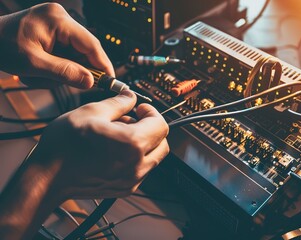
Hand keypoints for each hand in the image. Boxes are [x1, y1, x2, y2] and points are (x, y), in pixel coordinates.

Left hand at [0, 3, 112, 88]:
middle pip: (84, 50)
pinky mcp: (53, 32)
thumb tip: (91, 82)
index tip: (111, 81)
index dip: (103, 65)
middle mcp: (61, 18)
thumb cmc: (1, 46)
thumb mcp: (33, 64)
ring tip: (39, 76)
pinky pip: (65, 53)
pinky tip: (40, 71)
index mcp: (58, 20)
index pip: (91, 44)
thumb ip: (64, 73)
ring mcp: (57, 24)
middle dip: (75, 70)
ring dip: (61, 71)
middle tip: (64, 83)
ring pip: (75, 55)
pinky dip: (56, 66)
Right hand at [29, 90, 169, 198]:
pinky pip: (142, 170)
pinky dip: (136, 158)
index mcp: (132, 144)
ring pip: (154, 157)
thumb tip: (131, 97)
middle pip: (162, 143)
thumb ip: (118, 103)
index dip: (151, 112)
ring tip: (118, 136)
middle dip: (150, 128)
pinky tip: (114, 151)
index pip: (161, 125)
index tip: (139, 109)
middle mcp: (137, 165)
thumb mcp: (91, 112)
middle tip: (130, 121)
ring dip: (144, 143)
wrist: (47, 177)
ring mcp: (132, 180)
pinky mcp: (125, 188)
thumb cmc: (64, 145)